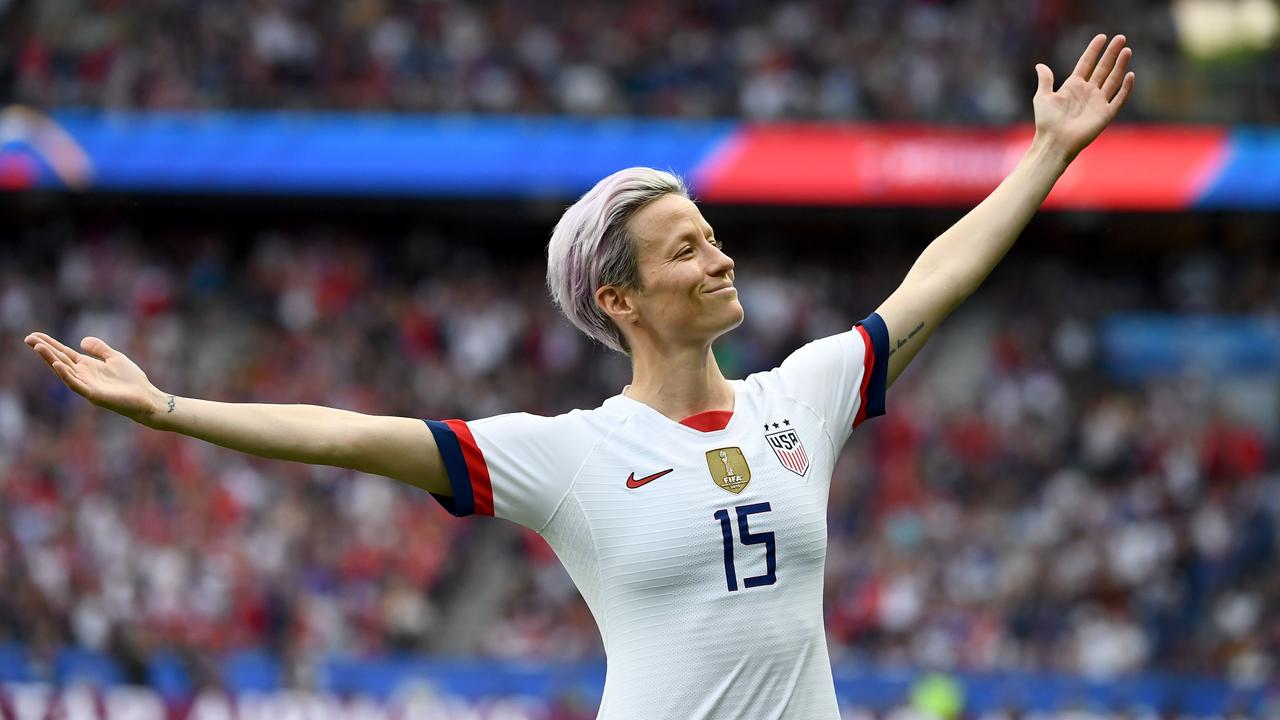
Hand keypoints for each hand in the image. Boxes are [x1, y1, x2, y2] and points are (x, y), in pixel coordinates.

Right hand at [24, 332, 163, 424]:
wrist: (146, 397)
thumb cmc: (131, 380)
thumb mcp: (115, 357)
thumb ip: (99, 349)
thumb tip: (81, 340)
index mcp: (87, 366)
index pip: (64, 353)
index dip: (50, 344)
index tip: (34, 335)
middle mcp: (83, 375)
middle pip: (59, 360)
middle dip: (44, 350)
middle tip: (28, 338)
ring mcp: (87, 385)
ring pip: (64, 371)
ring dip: (50, 359)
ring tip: (38, 347)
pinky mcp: (93, 395)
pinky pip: (76, 384)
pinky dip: (66, 375)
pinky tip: (58, 365)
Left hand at [1033, 34, 1134, 163]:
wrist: (1054, 142)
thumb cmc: (1046, 122)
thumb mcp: (1042, 97)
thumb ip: (1045, 80)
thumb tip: (1040, 65)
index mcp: (1073, 86)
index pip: (1087, 63)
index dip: (1094, 50)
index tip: (1102, 37)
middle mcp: (1088, 92)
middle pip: (1103, 68)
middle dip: (1111, 53)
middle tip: (1121, 38)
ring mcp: (1098, 102)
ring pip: (1113, 80)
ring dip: (1120, 65)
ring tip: (1127, 50)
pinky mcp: (1105, 114)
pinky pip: (1119, 99)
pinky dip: (1125, 88)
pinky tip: (1129, 75)